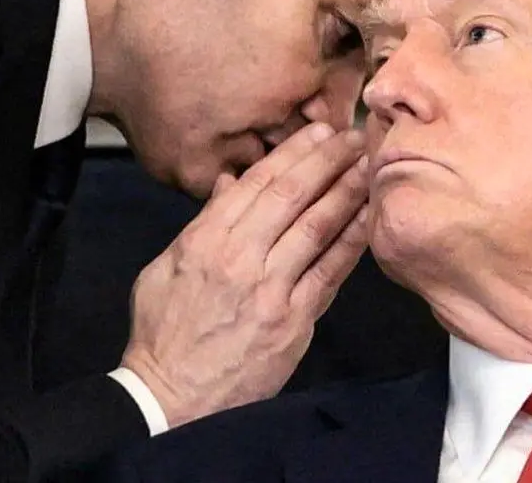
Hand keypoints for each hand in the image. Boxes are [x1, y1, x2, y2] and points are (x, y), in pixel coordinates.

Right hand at [120, 122, 369, 428]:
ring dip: (346, 193)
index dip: (293, 153)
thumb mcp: (166, 267)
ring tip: (368, 167)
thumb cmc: (164, 333)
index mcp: (205, 241)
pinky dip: (350, 243)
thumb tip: (232, 183)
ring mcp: (269, 290)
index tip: (317, 132)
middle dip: (327, 161)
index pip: (257, 184)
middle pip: (292, 197)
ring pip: (316, 229)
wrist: (170, 399)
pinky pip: (329, 274)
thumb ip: (204, 223)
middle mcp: (239, 259)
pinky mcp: (293, 322)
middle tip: (354, 137)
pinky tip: (367, 219)